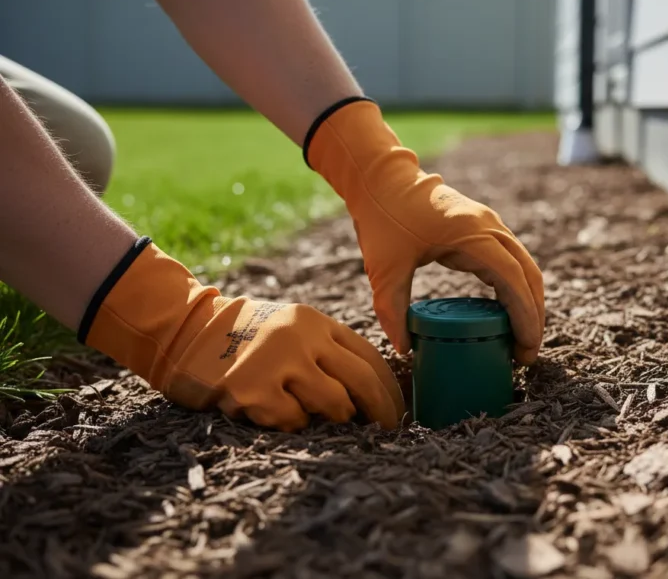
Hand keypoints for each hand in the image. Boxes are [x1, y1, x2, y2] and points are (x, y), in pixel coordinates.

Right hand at [79, 237, 404, 431]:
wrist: (185, 333)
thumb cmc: (246, 340)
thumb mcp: (291, 330)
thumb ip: (327, 351)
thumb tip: (373, 393)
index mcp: (315, 321)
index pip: (369, 356)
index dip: (389, 388)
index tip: (397, 411)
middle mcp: (301, 337)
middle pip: (362, 381)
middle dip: (381, 411)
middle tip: (387, 432)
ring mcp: (277, 362)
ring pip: (334, 405)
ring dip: (333, 418)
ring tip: (314, 413)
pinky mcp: (253, 390)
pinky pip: (294, 421)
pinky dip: (291, 424)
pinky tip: (274, 412)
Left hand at [304, 98, 544, 363]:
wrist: (381, 178)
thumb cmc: (383, 218)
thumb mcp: (383, 268)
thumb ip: (392, 309)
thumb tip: (405, 351)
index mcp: (473, 235)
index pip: (513, 280)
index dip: (524, 316)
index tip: (524, 348)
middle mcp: (490, 228)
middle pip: (529, 276)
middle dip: (534, 316)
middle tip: (525, 355)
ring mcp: (490, 226)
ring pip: (525, 268)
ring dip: (529, 302)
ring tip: (521, 340)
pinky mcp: (484, 229)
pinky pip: (512, 261)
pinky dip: (517, 288)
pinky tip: (508, 314)